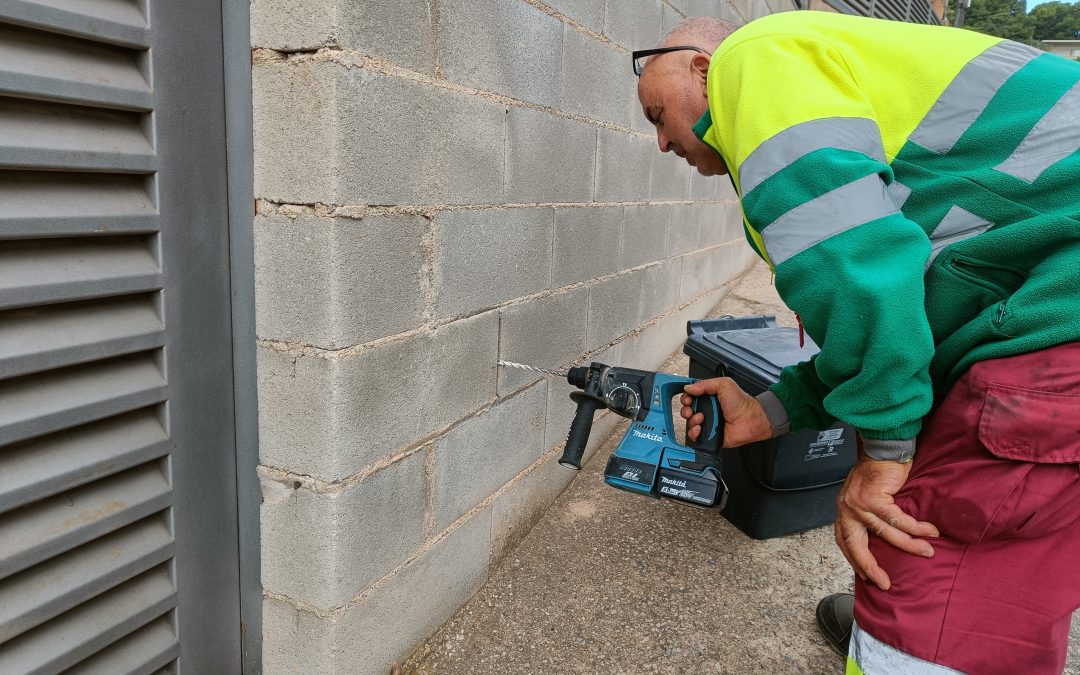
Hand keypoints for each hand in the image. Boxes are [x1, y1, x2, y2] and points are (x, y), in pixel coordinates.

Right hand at [680, 377, 771, 447]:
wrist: (750, 419)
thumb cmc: (741, 402)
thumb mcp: (724, 384)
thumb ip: (705, 384)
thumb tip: (688, 387)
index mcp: (709, 397)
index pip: (690, 397)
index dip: (686, 398)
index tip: (688, 398)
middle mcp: (707, 410)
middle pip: (687, 410)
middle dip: (685, 410)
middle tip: (691, 409)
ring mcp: (707, 423)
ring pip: (689, 423)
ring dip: (691, 420)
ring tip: (700, 418)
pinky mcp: (709, 435)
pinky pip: (694, 436)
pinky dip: (693, 433)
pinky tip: (698, 428)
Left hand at [835, 456, 939, 590]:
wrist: (884, 449)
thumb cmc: (879, 473)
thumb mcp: (866, 497)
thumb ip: (869, 516)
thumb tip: (883, 540)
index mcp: (844, 510)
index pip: (844, 540)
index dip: (854, 559)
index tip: (866, 576)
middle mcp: (847, 509)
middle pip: (855, 545)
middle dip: (869, 566)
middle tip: (884, 583)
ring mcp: (859, 504)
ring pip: (885, 533)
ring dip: (908, 545)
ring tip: (927, 552)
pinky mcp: (874, 499)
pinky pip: (897, 520)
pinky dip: (915, 528)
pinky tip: (930, 532)